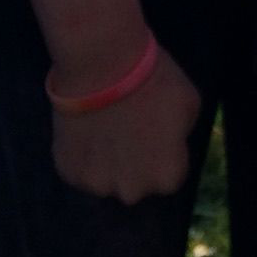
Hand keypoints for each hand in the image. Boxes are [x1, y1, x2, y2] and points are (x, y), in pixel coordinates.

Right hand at [50, 46, 201, 203]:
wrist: (103, 63)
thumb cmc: (153, 80)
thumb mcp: (189, 102)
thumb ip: (181, 135)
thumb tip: (169, 143)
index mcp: (166, 176)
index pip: (171, 175)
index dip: (166, 152)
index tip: (158, 132)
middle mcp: (132, 192)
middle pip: (137, 183)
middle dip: (137, 164)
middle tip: (131, 130)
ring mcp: (97, 186)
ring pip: (107, 179)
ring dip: (109, 162)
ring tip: (107, 127)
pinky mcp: (68, 173)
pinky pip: (80, 170)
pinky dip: (84, 155)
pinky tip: (87, 129)